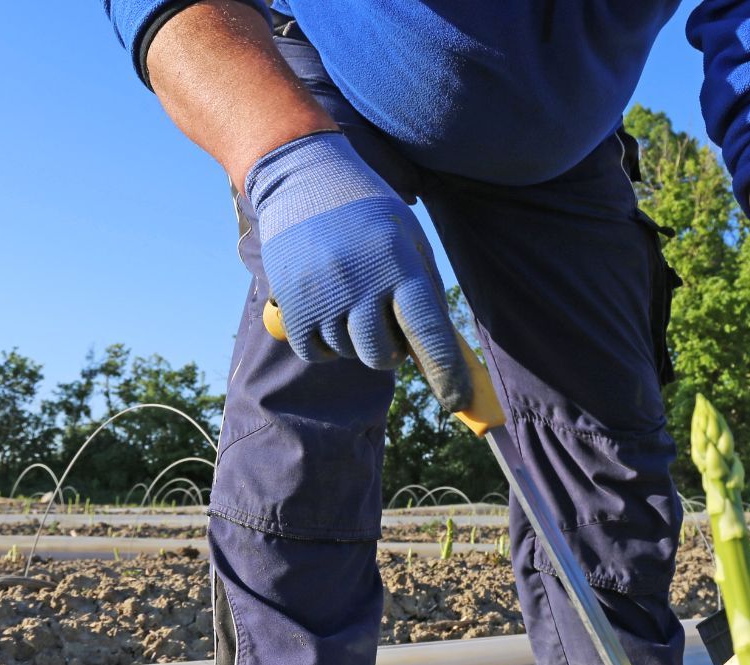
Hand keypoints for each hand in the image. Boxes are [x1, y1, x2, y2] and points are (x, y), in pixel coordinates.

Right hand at [246, 131, 470, 409]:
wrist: (304, 178)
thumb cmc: (368, 212)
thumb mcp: (408, 240)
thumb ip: (425, 293)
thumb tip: (440, 352)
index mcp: (399, 266)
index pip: (428, 333)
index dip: (445, 373)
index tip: (457, 400)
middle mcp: (361, 284)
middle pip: (383, 356)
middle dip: (390, 350)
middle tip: (384, 318)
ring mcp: (323, 296)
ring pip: (350, 353)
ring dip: (356, 339)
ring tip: (351, 296)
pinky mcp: (292, 305)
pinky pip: (316, 352)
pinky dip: (326, 343)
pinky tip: (328, 310)